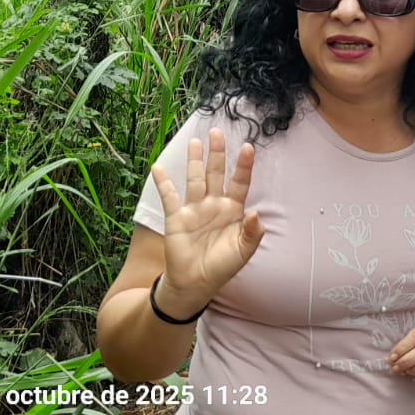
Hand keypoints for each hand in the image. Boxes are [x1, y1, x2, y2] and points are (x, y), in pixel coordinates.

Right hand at [152, 129, 264, 310]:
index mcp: (233, 210)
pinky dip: (163, 183)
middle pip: (216, 173)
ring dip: (194, 161)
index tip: (248, 147)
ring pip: (195, 179)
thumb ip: (252, 232)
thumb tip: (256, 213)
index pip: (240, 182)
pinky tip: (158, 167)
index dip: (244, 166)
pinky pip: (169, 197)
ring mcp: (194, 209)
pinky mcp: (176, 218)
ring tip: (195, 141)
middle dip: (217, 153)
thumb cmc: (222, 266)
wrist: (195, 283)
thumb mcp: (243, 251)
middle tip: (217, 132)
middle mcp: (214, 204)